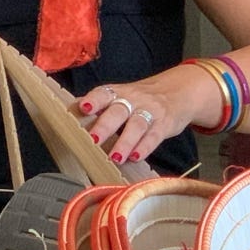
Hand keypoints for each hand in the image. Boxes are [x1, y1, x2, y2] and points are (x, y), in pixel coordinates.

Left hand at [76, 67, 215, 167]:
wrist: (179, 91)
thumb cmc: (141, 99)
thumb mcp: (122, 96)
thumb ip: (100, 107)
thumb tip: (70, 116)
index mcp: (118, 93)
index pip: (103, 93)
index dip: (94, 100)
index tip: (84, 108)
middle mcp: (133, 99)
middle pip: (118, 111)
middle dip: (105, 126)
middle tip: (93, 141)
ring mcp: (150, 111)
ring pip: (136, 125)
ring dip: (125, 142)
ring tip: (115, 157)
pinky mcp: (164, 124)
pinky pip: (154, 135)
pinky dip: (145, 147)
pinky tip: (136, 157)